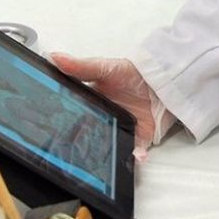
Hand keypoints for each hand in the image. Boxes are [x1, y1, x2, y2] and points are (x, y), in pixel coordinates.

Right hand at [49, 54, 176, 157]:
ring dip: (107, 154)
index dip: (67, 126)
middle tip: (78, 152)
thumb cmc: (133, 72)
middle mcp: (106, 119)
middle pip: (91, 136)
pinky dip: (135, 157)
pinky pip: (134, 152)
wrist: (163, 79)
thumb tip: (54, 57)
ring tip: (104, 161)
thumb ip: (80, 67)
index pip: (77, 117)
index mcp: (94, 103)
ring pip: (110, 147)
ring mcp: (122, 129)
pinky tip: (136, 157)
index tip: (58, 134)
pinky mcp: (139, 138)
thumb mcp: (104, 68)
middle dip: (84, 145)